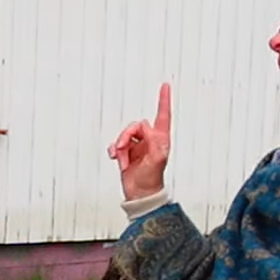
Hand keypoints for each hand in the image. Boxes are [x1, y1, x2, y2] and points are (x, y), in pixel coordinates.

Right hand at [108, 83, 172, 200]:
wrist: (140, 193)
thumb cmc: (151, 179)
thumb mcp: (157, 160)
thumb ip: (155, 142)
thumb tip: (147, 130)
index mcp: (160, 139)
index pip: (163, 116)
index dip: (163, 100)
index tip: (165, 86)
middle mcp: (149, 140)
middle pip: (136, 125)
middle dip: (126, 135)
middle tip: (123, 149)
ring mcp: (138, 146)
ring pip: (124, 134)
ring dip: (120, 146)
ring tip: (122, 159)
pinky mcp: (127, 153)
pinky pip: (116, 144)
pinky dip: (114, 150)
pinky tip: (116, 157)